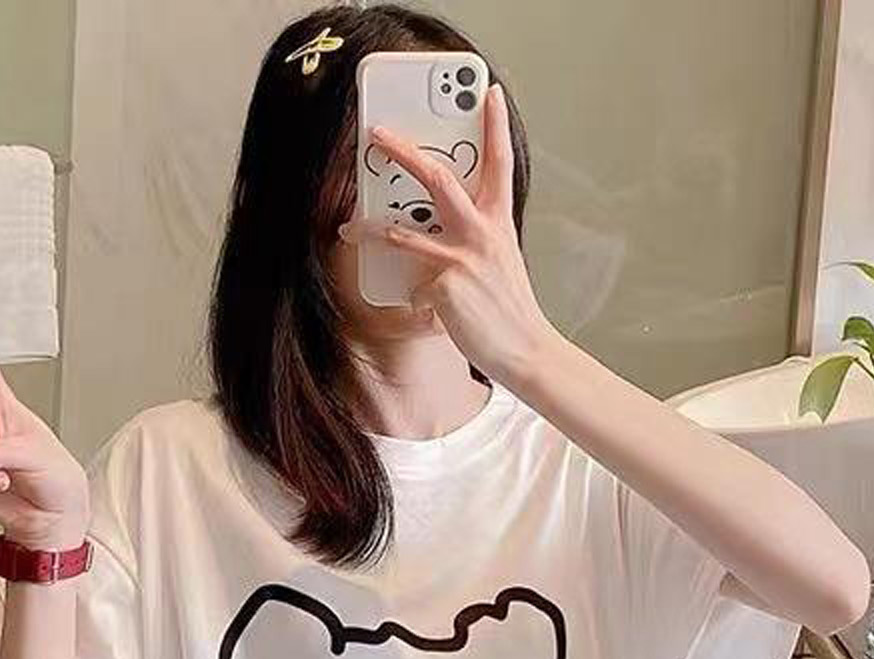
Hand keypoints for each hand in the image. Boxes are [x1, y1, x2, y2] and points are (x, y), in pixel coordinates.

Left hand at [343, 84, 559, 385]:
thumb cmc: (509, 309)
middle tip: (376, 133)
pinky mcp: (444, 286)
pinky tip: (425, 309)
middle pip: (437, 177)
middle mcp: (481, 233)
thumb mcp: (498, 261)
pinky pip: (414, 284)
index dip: (495, 126)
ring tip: (347, 229)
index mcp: (498, 222)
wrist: (525, 350)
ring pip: (403, 231)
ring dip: (368, 229)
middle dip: (402, 151)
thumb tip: (429, 229)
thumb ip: (473, 237)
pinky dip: (415, 297)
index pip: (500, 163)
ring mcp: (461, 258)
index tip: (490, 93)